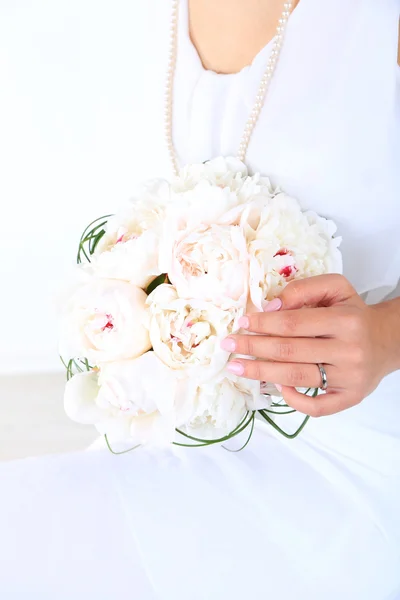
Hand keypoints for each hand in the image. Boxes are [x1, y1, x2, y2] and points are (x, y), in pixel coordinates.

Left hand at [222, 275, 399, 416]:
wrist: (386, 340)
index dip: (263, 324)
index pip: (293, 324)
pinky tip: (273, 387)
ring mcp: (350, 378)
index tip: (242, 323)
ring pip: (296, 378)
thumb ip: (304, 289)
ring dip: (261, 372)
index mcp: (345, 321)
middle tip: (229, 345)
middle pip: (289, 352)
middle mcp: (348, 351)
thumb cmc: (354, 314)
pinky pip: (317, 407)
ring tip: (237, 366)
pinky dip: (293, 400)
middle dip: (253, 347)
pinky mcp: (350, 398)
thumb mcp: (335, 288)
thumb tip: (272, 306)